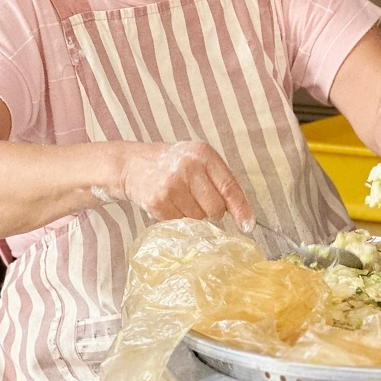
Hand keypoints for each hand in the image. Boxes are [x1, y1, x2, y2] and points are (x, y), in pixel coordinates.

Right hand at [115, 141, 253, 227]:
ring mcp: (172, 185)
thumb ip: (220, 181)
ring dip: (192, 214)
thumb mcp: (198, 161)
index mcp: (204, 155)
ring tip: (179, 198)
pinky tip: (168, 203)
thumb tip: (242, 216)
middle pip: (215, 208)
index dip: (241, 209)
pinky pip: (179, 222)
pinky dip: (176, 217)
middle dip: (211, 211)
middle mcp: (188, 167)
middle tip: (197, 200)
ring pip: (198, 218)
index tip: (247, 225)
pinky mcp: (158, 201)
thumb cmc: (172, 164)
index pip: (229, 187)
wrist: (132, 164)